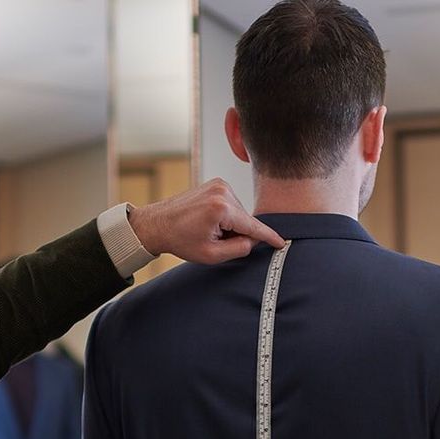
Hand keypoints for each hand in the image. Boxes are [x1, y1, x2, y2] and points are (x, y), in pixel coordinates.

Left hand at [128, 178, 284, 263]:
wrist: (158, 224)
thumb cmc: (180, 239)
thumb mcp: (212, 255)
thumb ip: (238, 249)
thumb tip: (253, 241)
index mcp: (221, 208)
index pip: (253, 226)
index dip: (269, 237)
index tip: (282, 242)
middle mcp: (222, 191)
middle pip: (245, 220)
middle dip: (238, 234)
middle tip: (215, 241)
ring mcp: (218, 184)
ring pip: (239, 213)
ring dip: (231, 226)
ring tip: (209, 231)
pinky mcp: (215, 183)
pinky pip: (231, 205)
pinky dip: (226, 217)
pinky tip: (209, 222)